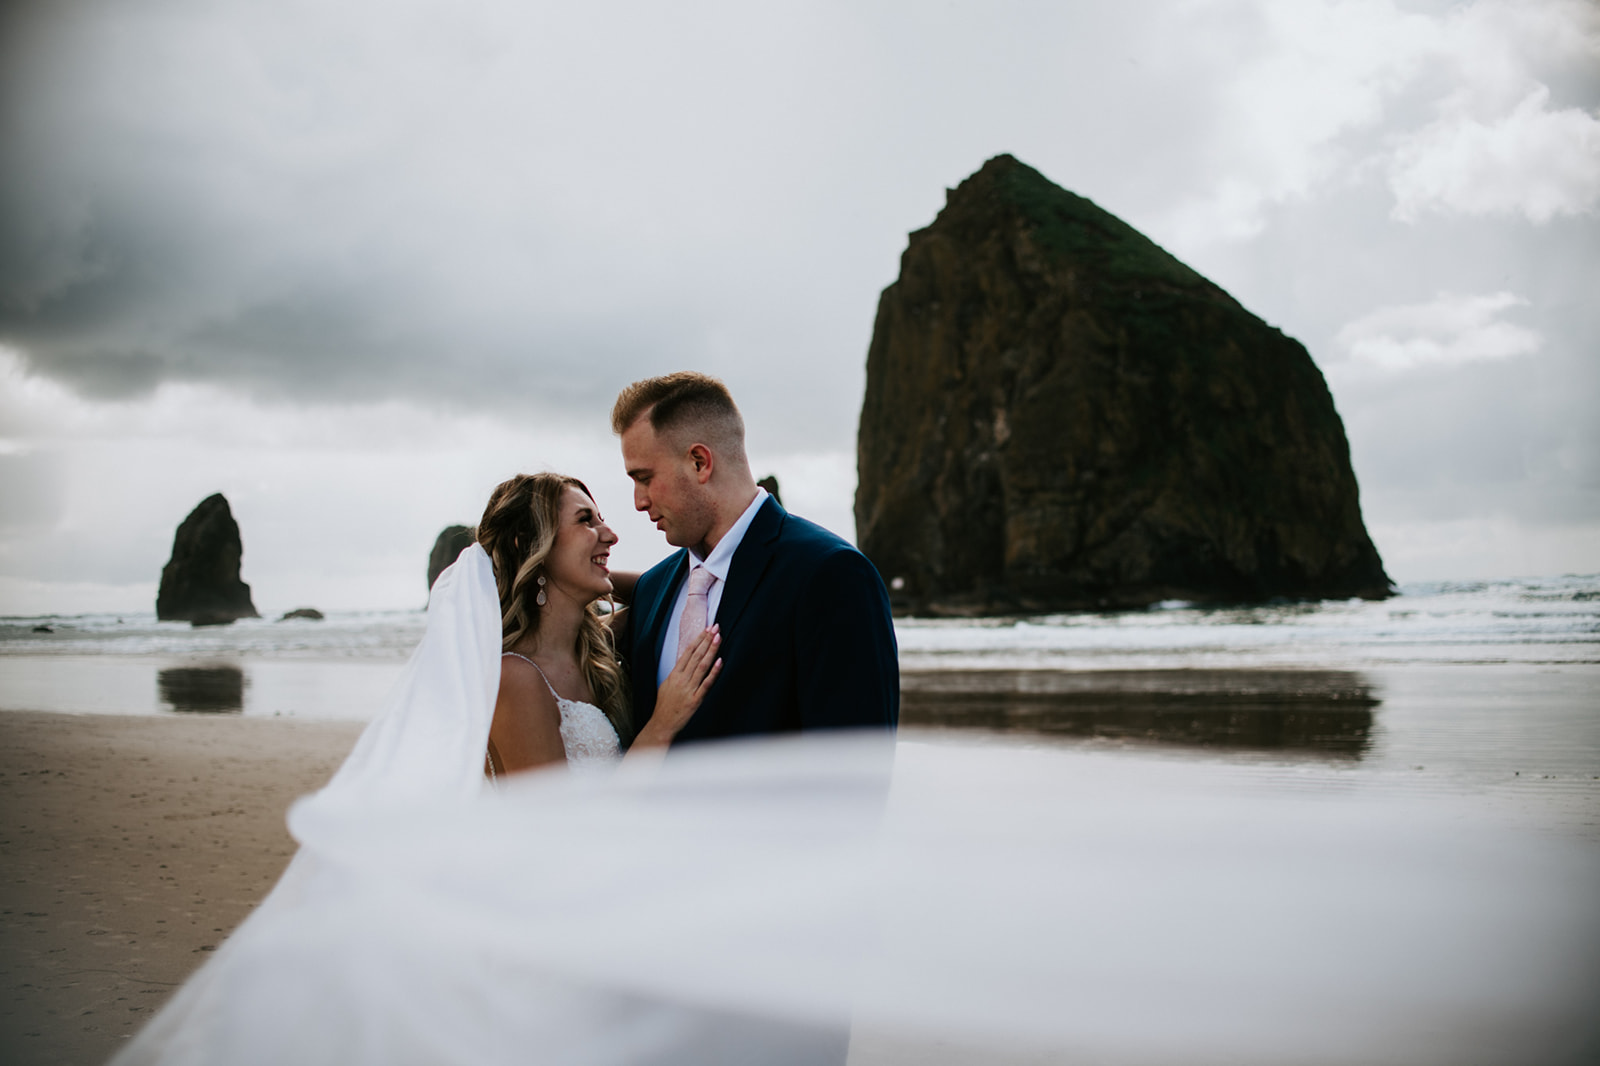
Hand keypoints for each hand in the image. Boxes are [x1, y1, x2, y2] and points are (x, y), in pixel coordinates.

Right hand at [634, 625, 721, 748]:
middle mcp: (682, 679)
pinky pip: (706, 684)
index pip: (688, 652)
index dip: (698, 639)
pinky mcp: (695, 700)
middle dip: (706, 640)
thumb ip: (678, 672)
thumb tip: (687, 659)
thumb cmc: (665, 705)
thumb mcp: (667, 684)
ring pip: (702, 666)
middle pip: (696, 656)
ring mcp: (689, 689)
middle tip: (715, 627)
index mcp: (674, 674)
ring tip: (718, 638)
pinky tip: (719, 661)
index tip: (706, 629)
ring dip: (711, 651)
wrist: (662, 724)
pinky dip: (713, 672)